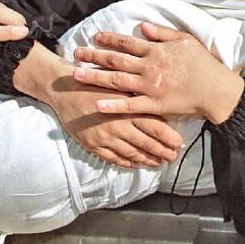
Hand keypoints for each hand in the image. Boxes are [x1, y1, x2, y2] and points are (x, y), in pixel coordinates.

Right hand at [14, 43, 182, 168]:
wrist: (64, 88)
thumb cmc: (95, 81)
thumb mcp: (120, 83)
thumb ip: (138, 94)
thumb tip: (160, 102)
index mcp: (128, 108)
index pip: (155, 127)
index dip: (169, 138)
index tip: (180, 144)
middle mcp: (119, 125)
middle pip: (146, 143)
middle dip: (162, 152)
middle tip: (173, 157)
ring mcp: (105, 137)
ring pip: (131, 153)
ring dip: (146, 159)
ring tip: (157, 162)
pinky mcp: (92, 144)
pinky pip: (112, 157)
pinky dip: (125, 162)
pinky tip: (134, 163)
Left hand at [72, 22, 244, 124]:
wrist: (216, 89)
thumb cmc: (203, 64)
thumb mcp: (185, 41)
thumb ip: (162, 33)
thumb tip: (143, 25)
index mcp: (156, 51)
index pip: (127, 43)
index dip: (109, 39)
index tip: (95, 37)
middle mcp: (149, 67)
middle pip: (115, 60)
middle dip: (93, 56)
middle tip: (76, 53)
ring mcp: (149, 87)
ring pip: (116, 80)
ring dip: (95, 77)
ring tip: (76, 74)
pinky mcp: (153, 104)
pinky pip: (129, 105)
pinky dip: (112, 104)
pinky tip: (96, 103)